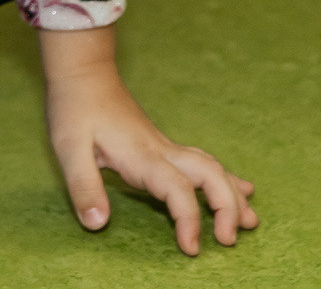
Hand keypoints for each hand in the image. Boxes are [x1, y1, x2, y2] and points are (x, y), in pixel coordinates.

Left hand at [41, 26, 256, 255]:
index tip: (191, 248)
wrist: (83, 72)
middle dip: (227, 207)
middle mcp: (161, 152)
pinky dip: (225, 179)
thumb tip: (98, 224)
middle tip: (228, 240)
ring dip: (233, 194)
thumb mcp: (68, 149)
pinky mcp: (162, 146)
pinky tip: (242, 188)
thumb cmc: (74, 108)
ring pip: (212, 168)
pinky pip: (203, 164)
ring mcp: (165, 147)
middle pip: (210, 176)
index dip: (189, 220)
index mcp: (142, 157)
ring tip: (252, 221)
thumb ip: (83, 187)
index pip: (178, 190)